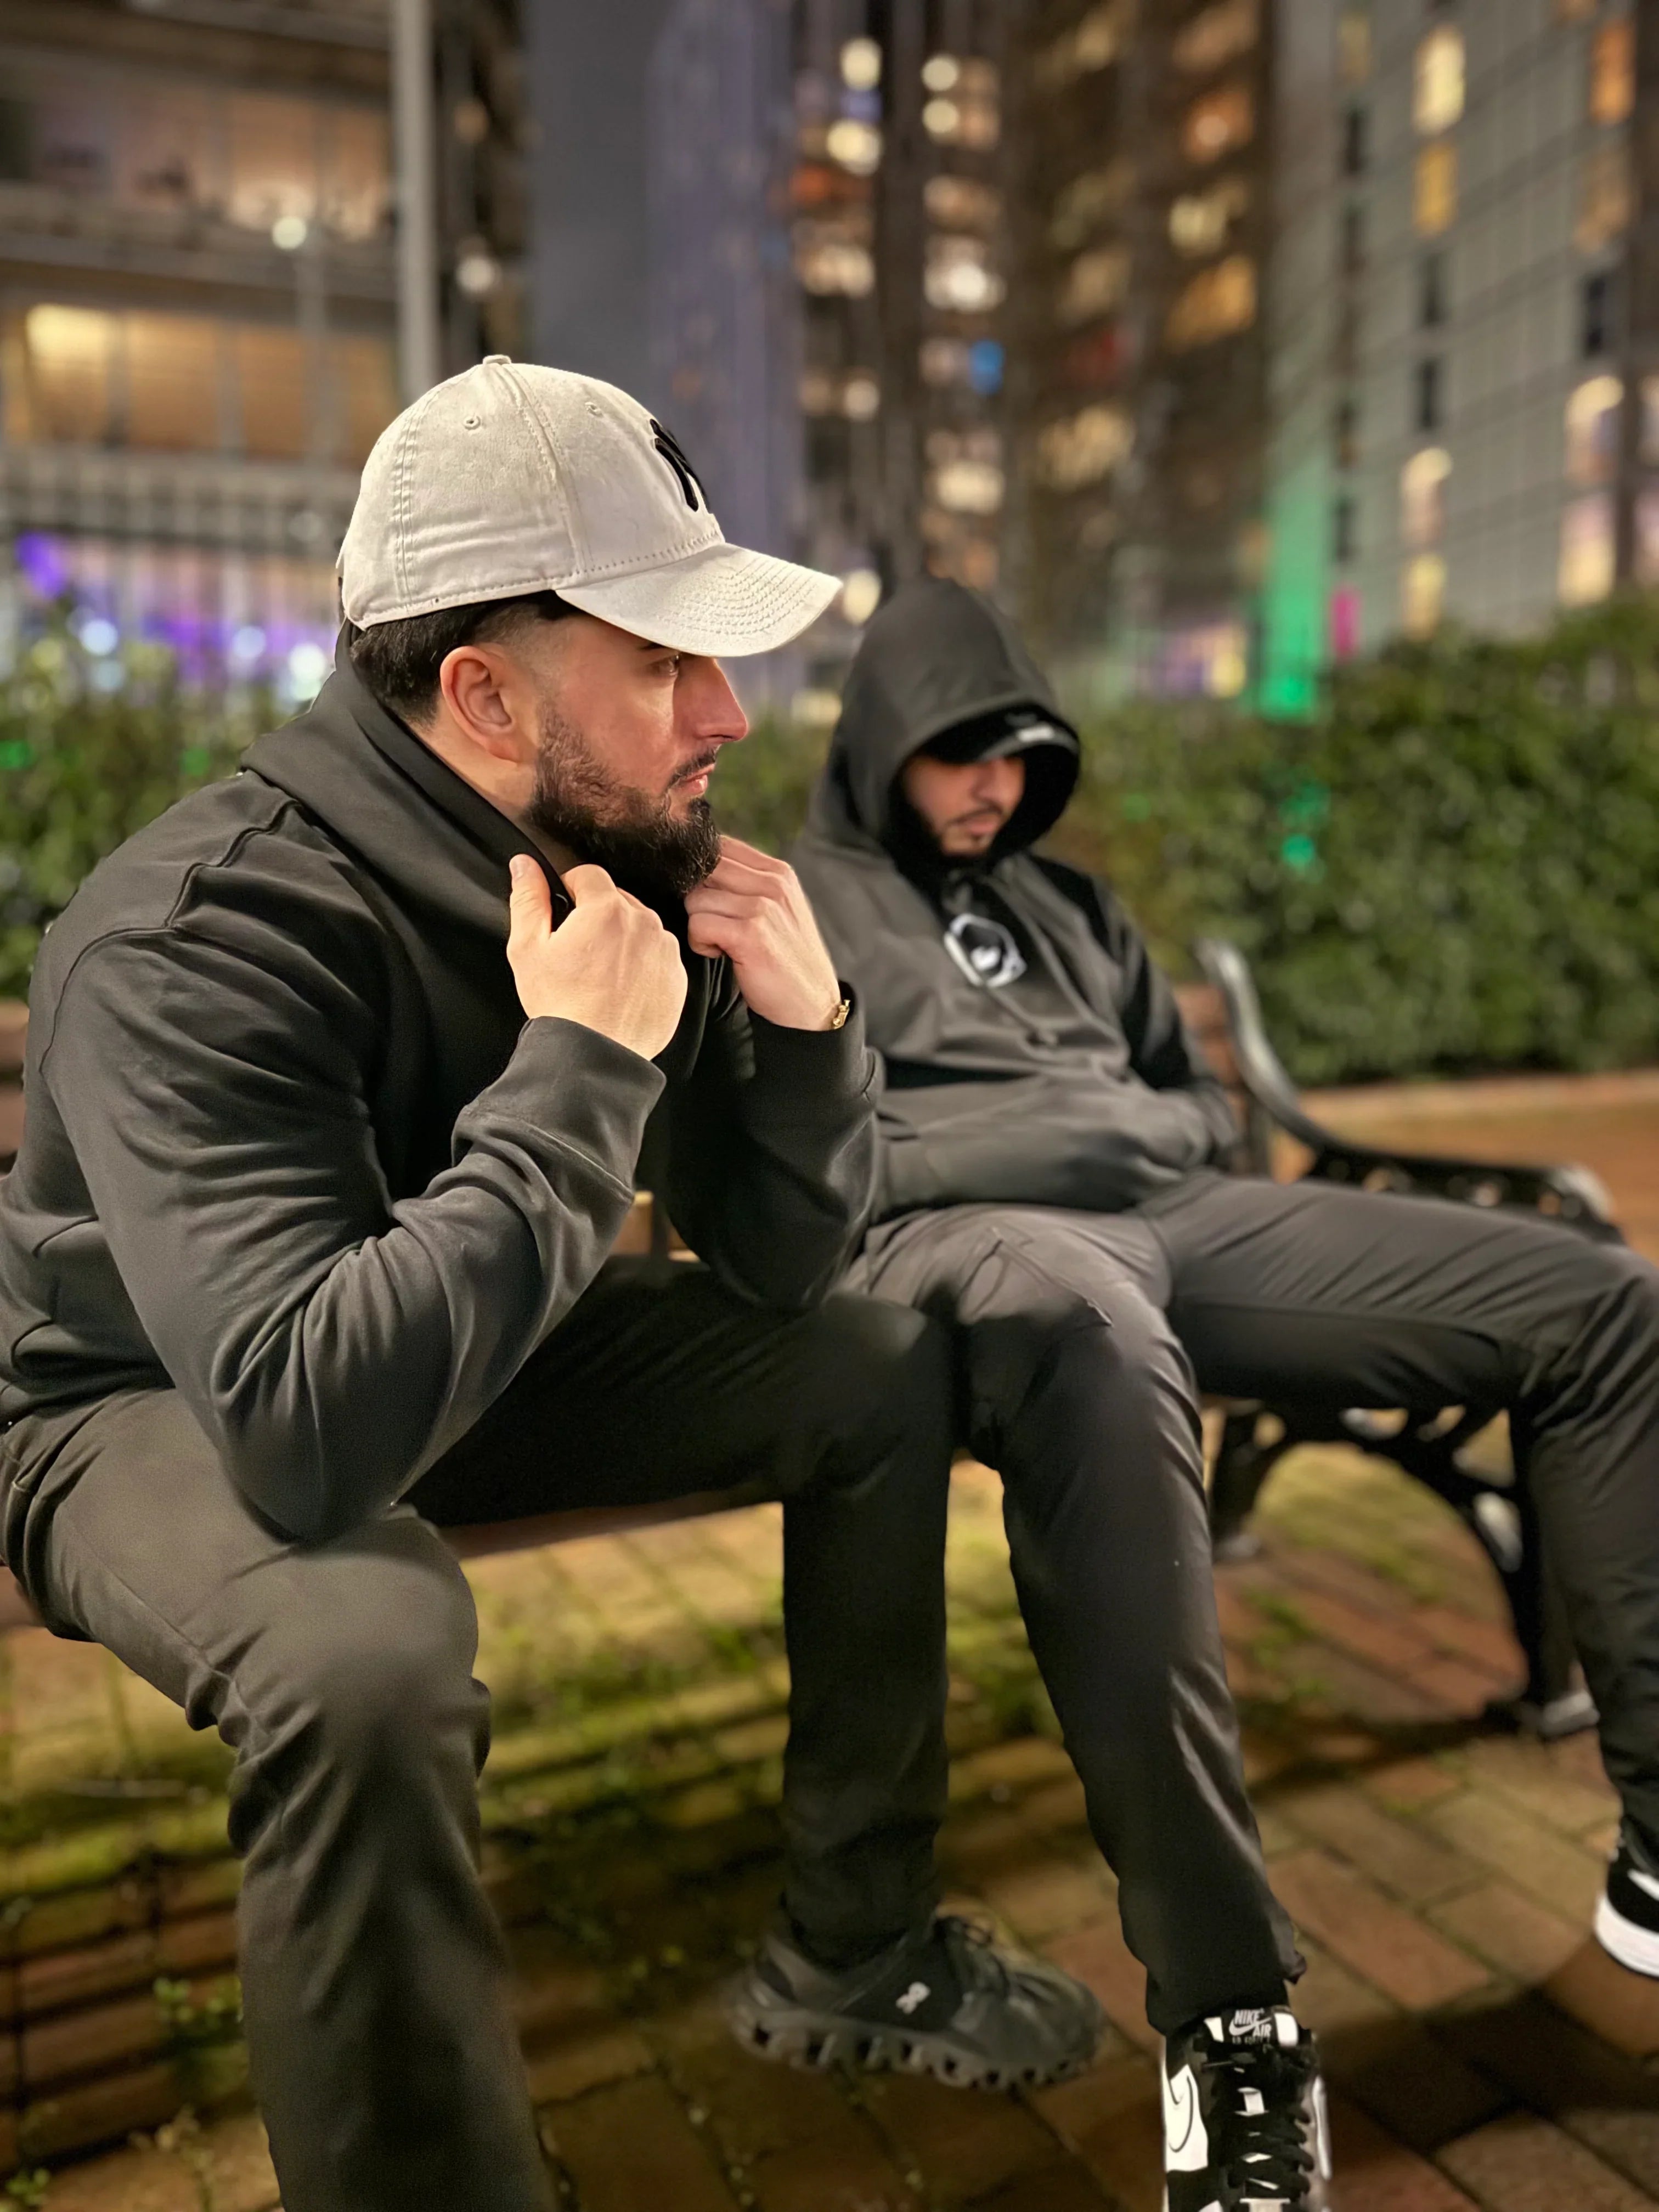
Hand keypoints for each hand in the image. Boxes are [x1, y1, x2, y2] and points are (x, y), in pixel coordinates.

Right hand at [507, 856, 686, 1060]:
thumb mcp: (528, 948)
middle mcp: (644, 922)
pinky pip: (657, 956)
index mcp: (607, 909)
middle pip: (617, 900)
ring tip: (600, 972)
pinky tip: (621, 987)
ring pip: (640, 927)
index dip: (570, 890)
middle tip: (578, 950)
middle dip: (596, 915)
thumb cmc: (560, 1004)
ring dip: (622, 938)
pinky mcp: (677, 977)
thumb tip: (525, 865)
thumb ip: (527, 899)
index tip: (563, 914)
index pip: (589, 875)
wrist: (594, 1054)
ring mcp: (665, 950)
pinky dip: (641, 964)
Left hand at [683, 837, 843, 1029]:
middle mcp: (773, 883)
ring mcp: (763, 907)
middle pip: (703, 869)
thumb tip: (697, 866)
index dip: (701, 871)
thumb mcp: (776, 910)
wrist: (810, 1005)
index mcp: (778, 872)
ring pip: (695, 898)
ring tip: (721, 944)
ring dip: (698, 925)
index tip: (711, 902)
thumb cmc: (785, 959)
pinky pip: (698, 924)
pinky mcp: (751, 934)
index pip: (719, 846)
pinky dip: (701, 943)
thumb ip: (746, 884)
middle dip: (698, 899)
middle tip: (715, 925)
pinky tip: (721, 954)